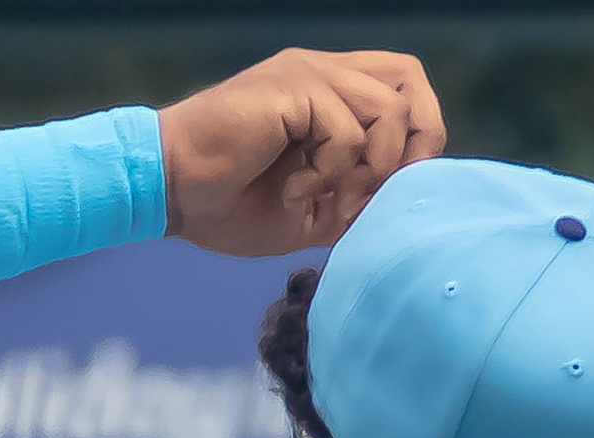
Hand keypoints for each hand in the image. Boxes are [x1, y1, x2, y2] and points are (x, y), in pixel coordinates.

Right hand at [159, 49, 444, 256]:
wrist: (173, 193)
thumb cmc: (232, 204)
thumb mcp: (315, 209)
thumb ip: (360, 198)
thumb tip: (404, 202)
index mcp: (332, 94)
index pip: (405, 87)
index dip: (420, 137)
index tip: (395, 190)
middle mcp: (325, 73)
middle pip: (410, 80)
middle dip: (415, 144)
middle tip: (379, 192)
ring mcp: (309, 74)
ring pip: (388, 111)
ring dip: (369, 170)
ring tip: (325, 197)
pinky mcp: (293, 88)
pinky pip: (348, 132)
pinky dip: (331, 174)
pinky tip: (294, 190)